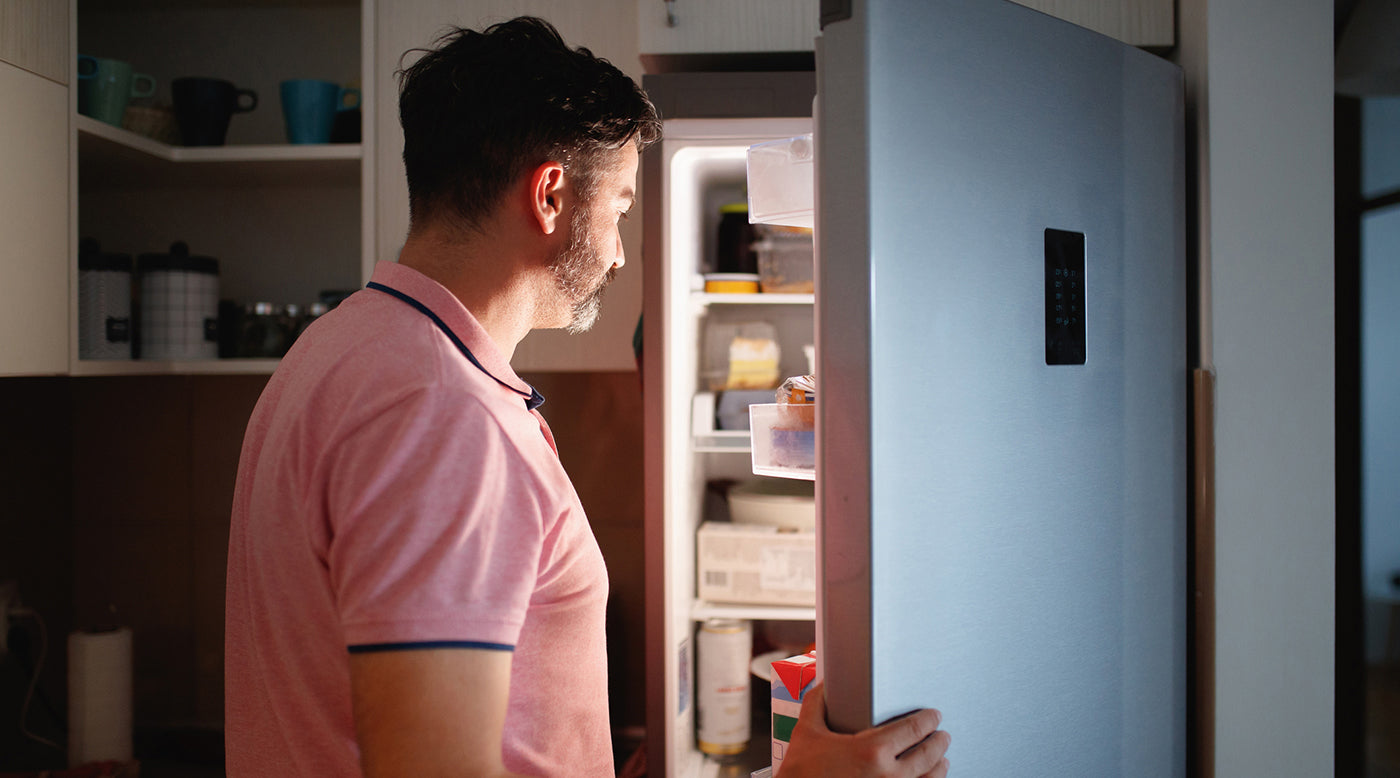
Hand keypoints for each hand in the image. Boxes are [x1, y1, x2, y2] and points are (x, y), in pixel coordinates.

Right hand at [776, 682, 949, 777]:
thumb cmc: (801, 773)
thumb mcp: (806, 732)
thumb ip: (817, 703)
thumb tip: (823, 685)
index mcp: (871, 750)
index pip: (914, 729)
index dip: (929, 719)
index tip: (934, 715)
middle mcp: (887, 775)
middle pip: (928, 755)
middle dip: (939, 742)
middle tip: (942, 734)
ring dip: (939, 767)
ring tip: (942, 759)